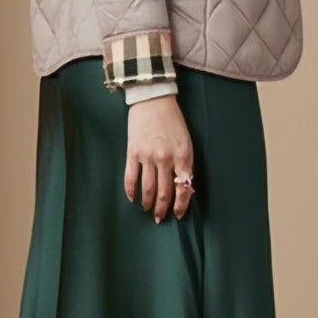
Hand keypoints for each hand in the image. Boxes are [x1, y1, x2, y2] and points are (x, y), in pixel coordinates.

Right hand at [124, 93, 194, 222]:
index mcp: (183, 155)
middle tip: (160, 218)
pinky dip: (131, 192)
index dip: (181, 204)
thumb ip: (185, 163)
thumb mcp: (186, 141)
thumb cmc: (172, 120)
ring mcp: (147, 156)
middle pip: (165, 192)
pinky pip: (130, 178)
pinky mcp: (133, 153)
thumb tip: (183, 185)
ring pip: (148, 189)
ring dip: (148, 204)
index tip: (178, 214)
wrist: (153, 99)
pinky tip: (133, 199)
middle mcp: (165, 158)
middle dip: (163, 209)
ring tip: (148, 211)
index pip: (183, 187)